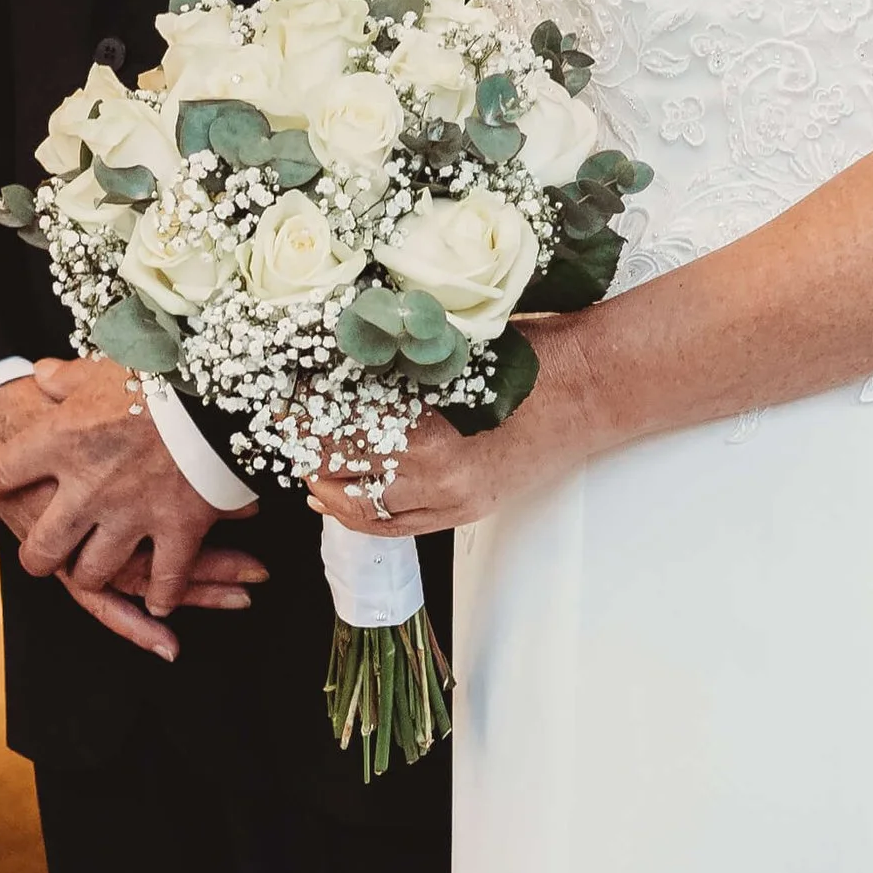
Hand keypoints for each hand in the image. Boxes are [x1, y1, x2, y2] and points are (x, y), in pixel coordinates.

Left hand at [0, 355, 264, 656]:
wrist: (218, 390)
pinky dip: (163, 594)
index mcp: (60, 441)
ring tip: (94, 572)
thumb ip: (67, 379)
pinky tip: (158, 601)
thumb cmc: (158, 371)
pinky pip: (166, 579)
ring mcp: (133, 514)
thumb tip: (43, 376)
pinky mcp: (179, 528)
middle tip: (42, 555)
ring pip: (95, 573)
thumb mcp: (102, 367)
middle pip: (42, 549)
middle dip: (38, 558)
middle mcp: (87, 488)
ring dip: (93, 575)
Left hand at [310, 319, 603, 537]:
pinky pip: (395, 526)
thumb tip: (342, 361)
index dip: (303, 411)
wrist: (590, 389)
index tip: (282, 397)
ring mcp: (450, 495)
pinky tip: (337, 501)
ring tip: (307, 462)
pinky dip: (359, 516)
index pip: (338, 421)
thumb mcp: (453, 345)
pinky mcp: (465, 510)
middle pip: (341, 464)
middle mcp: (432, 464)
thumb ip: (400, 361)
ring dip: (326, 482)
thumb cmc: (532, 355)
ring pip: (361, 503)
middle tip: (285, 425)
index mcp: (425, 414)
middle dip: (307, 444)